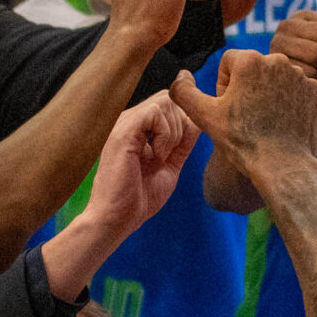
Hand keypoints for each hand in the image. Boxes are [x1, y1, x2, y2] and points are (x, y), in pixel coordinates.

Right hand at [81, 93, 200, 237]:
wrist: (118, 218)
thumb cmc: (140, 197)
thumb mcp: (170, 165)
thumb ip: (183, 143)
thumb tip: (198, 120)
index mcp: (138, 128)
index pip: (169, 104)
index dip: (183, 123)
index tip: (176, 151)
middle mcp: (129, 120)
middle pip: (169, 98)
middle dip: (181, 124)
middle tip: (170, 154)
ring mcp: (124, 123)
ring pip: (165, 102)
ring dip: (173, 132)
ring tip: (160, 158)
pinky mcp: (123, 131)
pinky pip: (155, 112)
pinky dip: (165, 134)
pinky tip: (156, 156)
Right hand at [169, 50, 316, 185]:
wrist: (281, 164)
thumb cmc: (241, 140)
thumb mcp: (204, 116)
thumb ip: (183, 92)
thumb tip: (179, 77)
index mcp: (250, 60)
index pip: (228, 62)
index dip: (224, 85)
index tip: (228, 106)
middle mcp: (278, 60)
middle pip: (252, 67)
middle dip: (246, 86)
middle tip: (246, 115)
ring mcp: (299, 74)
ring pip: (273, 76)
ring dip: (266, 91)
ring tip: (264, 119)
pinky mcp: (313, 89)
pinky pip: (293, 87)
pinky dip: (287, 99)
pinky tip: (281, 119)